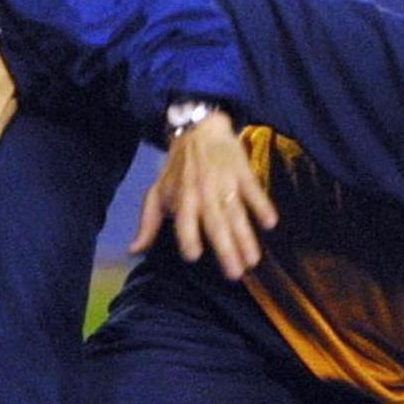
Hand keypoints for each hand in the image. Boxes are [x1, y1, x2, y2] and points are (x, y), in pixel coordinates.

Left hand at [129, 111, 277, 280]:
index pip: (184, 223)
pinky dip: (262, 206)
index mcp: (182, 199)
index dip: (187, 238)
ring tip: (253, 260)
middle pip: (215, 224)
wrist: (198, 129)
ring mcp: (225, 182)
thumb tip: (134, 251)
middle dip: (225, 249)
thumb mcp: (157, 193)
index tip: (194, 257)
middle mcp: (203, 193)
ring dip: (245, 237)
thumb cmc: (177, 168)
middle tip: (235, 274)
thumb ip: (148, 224)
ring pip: (235, 214)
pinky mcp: (243, 172)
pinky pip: (254, 191)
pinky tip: (270, 223)